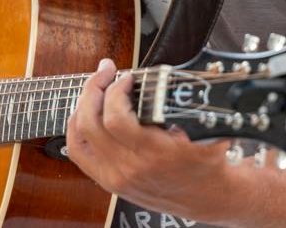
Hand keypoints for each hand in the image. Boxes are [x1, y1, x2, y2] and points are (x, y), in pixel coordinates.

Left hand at [66, 59, 231, 218]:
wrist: (208, 197)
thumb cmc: (208, 160)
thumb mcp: (208, 130)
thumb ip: (190, 107)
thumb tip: (168, 77)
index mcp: (156, 153)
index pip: (116, 118)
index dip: (114, 91)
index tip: (127, 77)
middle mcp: (131, 167)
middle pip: (91, 123)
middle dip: (94, 89)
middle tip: (106, 71)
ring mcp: (116, 176)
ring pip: (79, 136)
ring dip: (82, 104)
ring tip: (95, 86)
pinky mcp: (109, 182)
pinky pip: (78, 152)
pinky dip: (76, 127)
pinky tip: (85, 111)